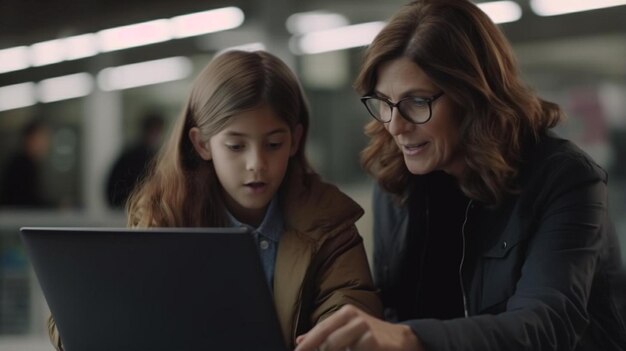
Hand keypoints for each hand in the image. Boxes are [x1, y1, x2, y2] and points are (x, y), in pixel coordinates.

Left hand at [294, 305, 422, 350]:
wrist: (402, 340)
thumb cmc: (371, 336)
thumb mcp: (347, 331)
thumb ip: (324, 335)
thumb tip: (299, 340)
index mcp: (345, 314)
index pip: (320, 330)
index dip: (307, 345)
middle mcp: (354, 318)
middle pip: (327, 343)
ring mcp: (365, 329)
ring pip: (337, 348)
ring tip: (346, 350)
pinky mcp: (374, 342)